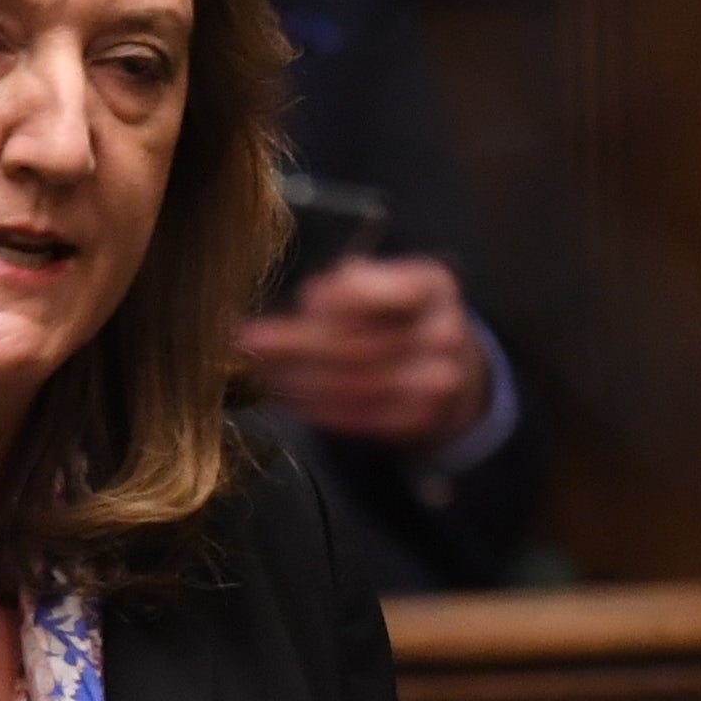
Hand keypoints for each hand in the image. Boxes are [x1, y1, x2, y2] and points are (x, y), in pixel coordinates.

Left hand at [236, 255, 493, 452]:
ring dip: (301, 380)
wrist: (449, 365)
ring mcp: (438, 381)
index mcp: (433, 284)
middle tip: (252, 341)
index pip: (386, 290)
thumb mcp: (384, 281)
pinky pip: (361, 416)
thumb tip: (311, 300)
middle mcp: (444, 332)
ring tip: (261, 370)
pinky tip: (288, 396)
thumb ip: (349, 284)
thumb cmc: (399, 314)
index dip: (340, 298)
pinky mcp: (419, 419)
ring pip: (356, 383)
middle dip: (300, 344)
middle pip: (362, 342)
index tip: (302, 301)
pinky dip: (319, 408)